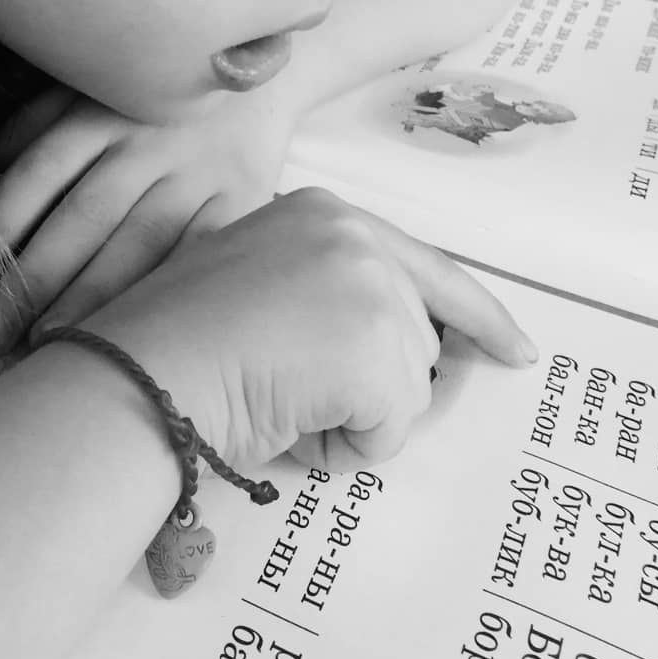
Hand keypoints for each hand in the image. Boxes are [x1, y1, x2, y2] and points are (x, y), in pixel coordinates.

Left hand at [0, 83, 297, 350]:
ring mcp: (199, 170)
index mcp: (102, 107)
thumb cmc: (157, 88)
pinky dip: (163, 292)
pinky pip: (198, 253)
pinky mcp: (242, 198)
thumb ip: (37, 121)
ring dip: (90, 296)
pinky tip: (134, 330)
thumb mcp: (93, 81)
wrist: (268, 65)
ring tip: (48, 343)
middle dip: (31, 280)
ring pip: (139, 241)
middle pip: (82, 216)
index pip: (38, 172)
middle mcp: (148, 139)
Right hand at [80, 188, 536, 471]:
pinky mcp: (377, 345)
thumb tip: (401, 357)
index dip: (475, 314)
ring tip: (277, 400)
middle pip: (417, 338)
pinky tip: (289, 420)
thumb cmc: (177, 341)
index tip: (515, 349)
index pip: (426, 266)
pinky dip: (347, 447)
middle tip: (289, 388)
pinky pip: (393, 428)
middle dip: (374, 384)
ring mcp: (371, 285)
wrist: (141, 370)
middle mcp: (355, 233)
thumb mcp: (259, 286)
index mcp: (323, 212)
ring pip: (407, 386)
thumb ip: (326, 295)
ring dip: (352, 416)